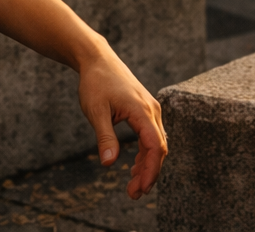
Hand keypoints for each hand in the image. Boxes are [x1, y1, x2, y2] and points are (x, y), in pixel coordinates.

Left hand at [77, 49, 166, 197]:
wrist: (98, 59)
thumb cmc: (95, 83)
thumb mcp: (96, 111)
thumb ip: (105, 137)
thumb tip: (109, 164)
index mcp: (142, 111)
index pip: (155, 146)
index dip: (151, 170)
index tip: (141, 189)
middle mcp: (151, 110)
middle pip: (158, 148)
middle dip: (149, 173)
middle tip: (134, 194)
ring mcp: (150, 109)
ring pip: (156, 143)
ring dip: (147, 165)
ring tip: (133, 186)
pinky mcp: (145, 110)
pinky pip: (151, 136)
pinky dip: (145, 153)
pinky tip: (134, 167)